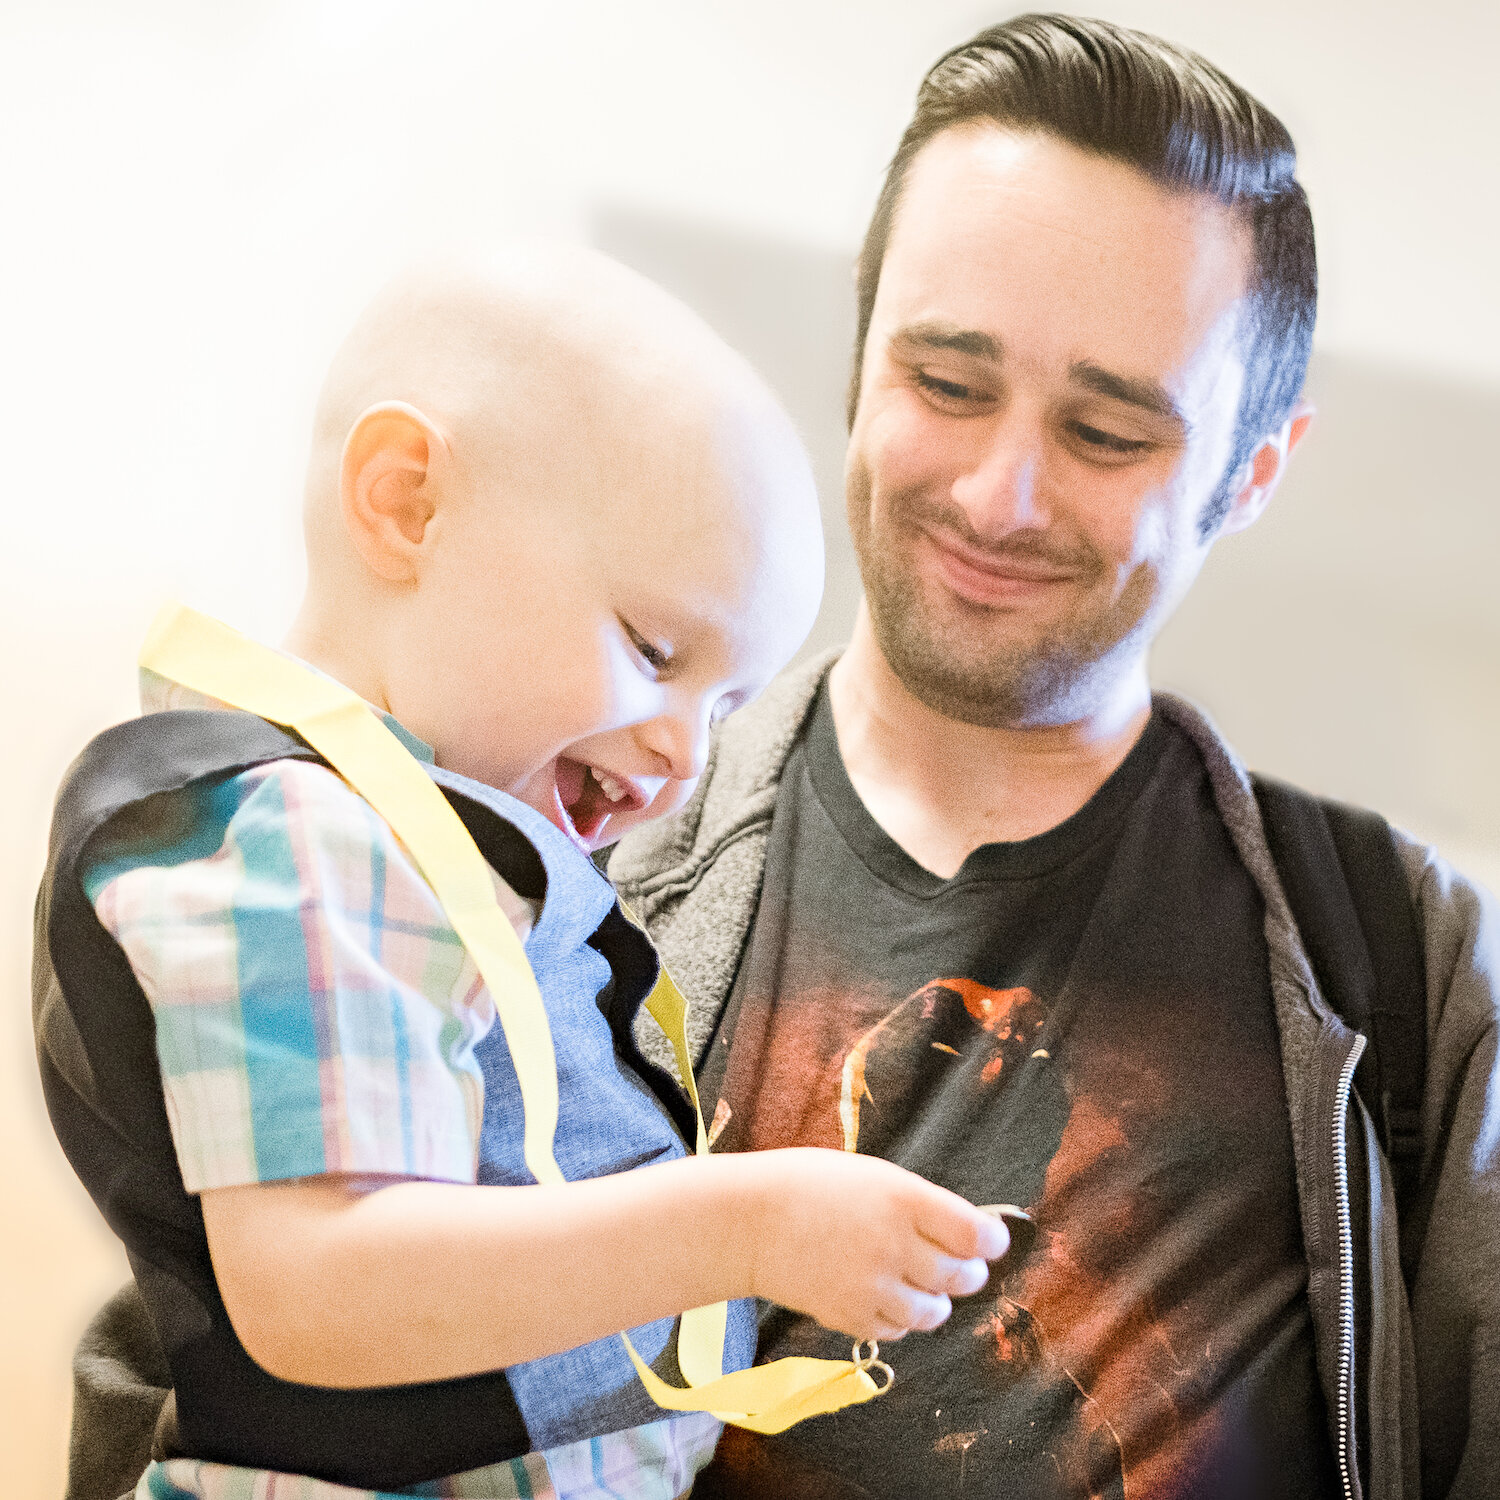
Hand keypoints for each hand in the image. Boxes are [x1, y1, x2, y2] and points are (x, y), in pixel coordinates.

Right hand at [741, 1148, 1009, 1340]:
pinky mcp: (852, 1317)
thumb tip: (970, 1234)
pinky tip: (884, 1293)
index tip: (991, 1239)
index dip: (992, 1240)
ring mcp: (872, 1286)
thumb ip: (921, 1205)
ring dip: (937, 1298)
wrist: (752, 1221)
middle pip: (963, 1276)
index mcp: (902, 1199)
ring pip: (935, 1311)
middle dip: (969, 1271)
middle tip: (960, 1263)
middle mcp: (893, 1244)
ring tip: (918, 1280)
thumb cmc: (815, 1187)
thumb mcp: (875, 1176)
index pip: (974, 1233)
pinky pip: (898, 1330)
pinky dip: (900, 1317)